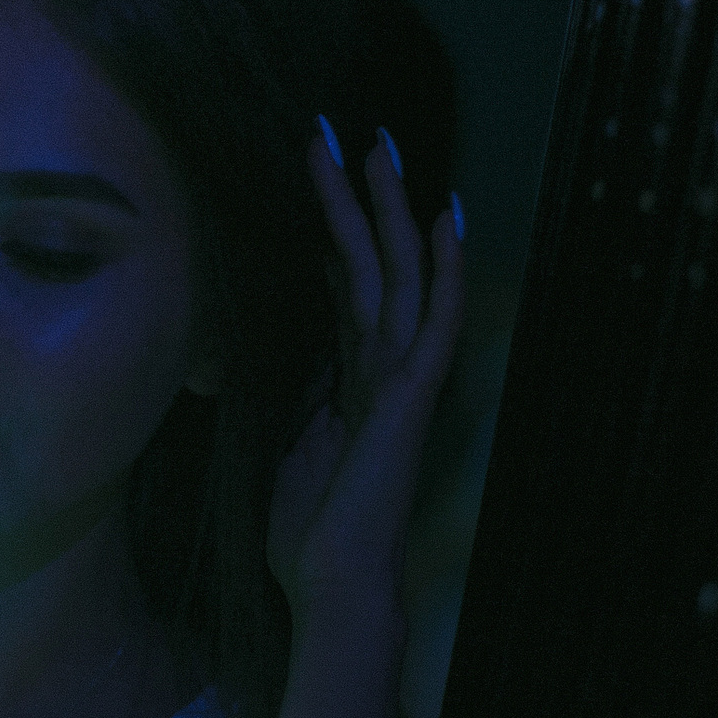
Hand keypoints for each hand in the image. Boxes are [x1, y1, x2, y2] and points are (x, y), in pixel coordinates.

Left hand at [265, 131, 462, 631]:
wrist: (332, 585)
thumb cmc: (307, 533)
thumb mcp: (283, 446)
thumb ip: (291, 396)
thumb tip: (272, 353)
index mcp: (352, 381)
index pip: (346, 287)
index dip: (332, 230)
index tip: (314, 176)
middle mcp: (384, 371)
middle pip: (374, 265)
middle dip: (357, 199)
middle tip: (340, 132)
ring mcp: (403, 381)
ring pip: (399, 275)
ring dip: (389, 211)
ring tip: (380, 147)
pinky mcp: (411, 398)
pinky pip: (433, 321)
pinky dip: (444, 269)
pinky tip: (446, 217)